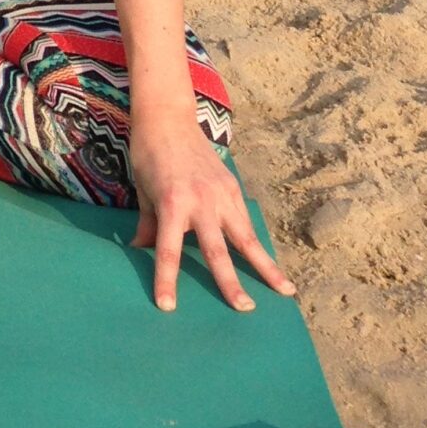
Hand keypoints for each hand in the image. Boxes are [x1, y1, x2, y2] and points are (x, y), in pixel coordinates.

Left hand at [128, 110, 295, 312]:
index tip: (168, 306)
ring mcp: (221, 195)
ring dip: (266, 266)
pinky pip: (245, 222)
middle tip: (243, 308)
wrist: (169, 119)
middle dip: (230, 282)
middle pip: (217, 250)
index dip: (167, 280)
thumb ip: (148, 224)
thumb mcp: (143, 191)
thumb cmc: (149, 156)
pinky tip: (270, 265)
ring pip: (247, 238)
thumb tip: (141, 250)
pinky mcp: (233, 188)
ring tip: (285, 291)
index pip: (168, 250)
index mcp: (172, 204)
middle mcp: (201, 202)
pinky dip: (257, 244)